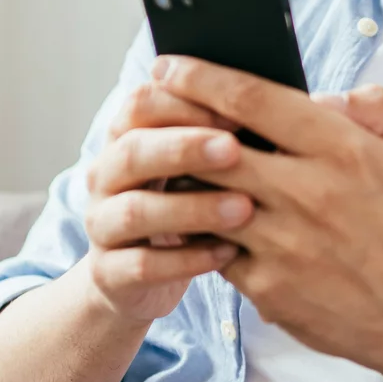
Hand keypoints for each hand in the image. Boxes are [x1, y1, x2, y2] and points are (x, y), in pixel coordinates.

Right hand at [78, 82, 255, 324]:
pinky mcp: (108, 273)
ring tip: (244, 208)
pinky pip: (142, 265)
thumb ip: (218, 135)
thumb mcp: (193, 168)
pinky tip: (228, 253)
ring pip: (136, 211)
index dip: (185, 103)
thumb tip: (281, 103)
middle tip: (234, 150)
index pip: (140, 104)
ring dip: (191, 207)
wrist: (135, 278)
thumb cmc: (183, 207)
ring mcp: (101, 225)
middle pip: (132, 152)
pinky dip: (186, 260)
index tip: (237, 111)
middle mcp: (105, 177)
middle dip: (184, 148)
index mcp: (124, 139)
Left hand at [149, 56, 382, 379]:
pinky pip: (212, 245)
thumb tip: (318, 93)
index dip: (201, 77)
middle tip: (149, 106)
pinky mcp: (266, 285)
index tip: (170, 66)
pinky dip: (196, 228)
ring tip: (164, 160)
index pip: (253, 99)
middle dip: (173, 120)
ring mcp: (283, 242)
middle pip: (213, 145)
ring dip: (180, 176)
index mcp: (341, 150)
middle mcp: (308, 192)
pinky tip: (190, 213)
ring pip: (203, 196)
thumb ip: (370, 107)